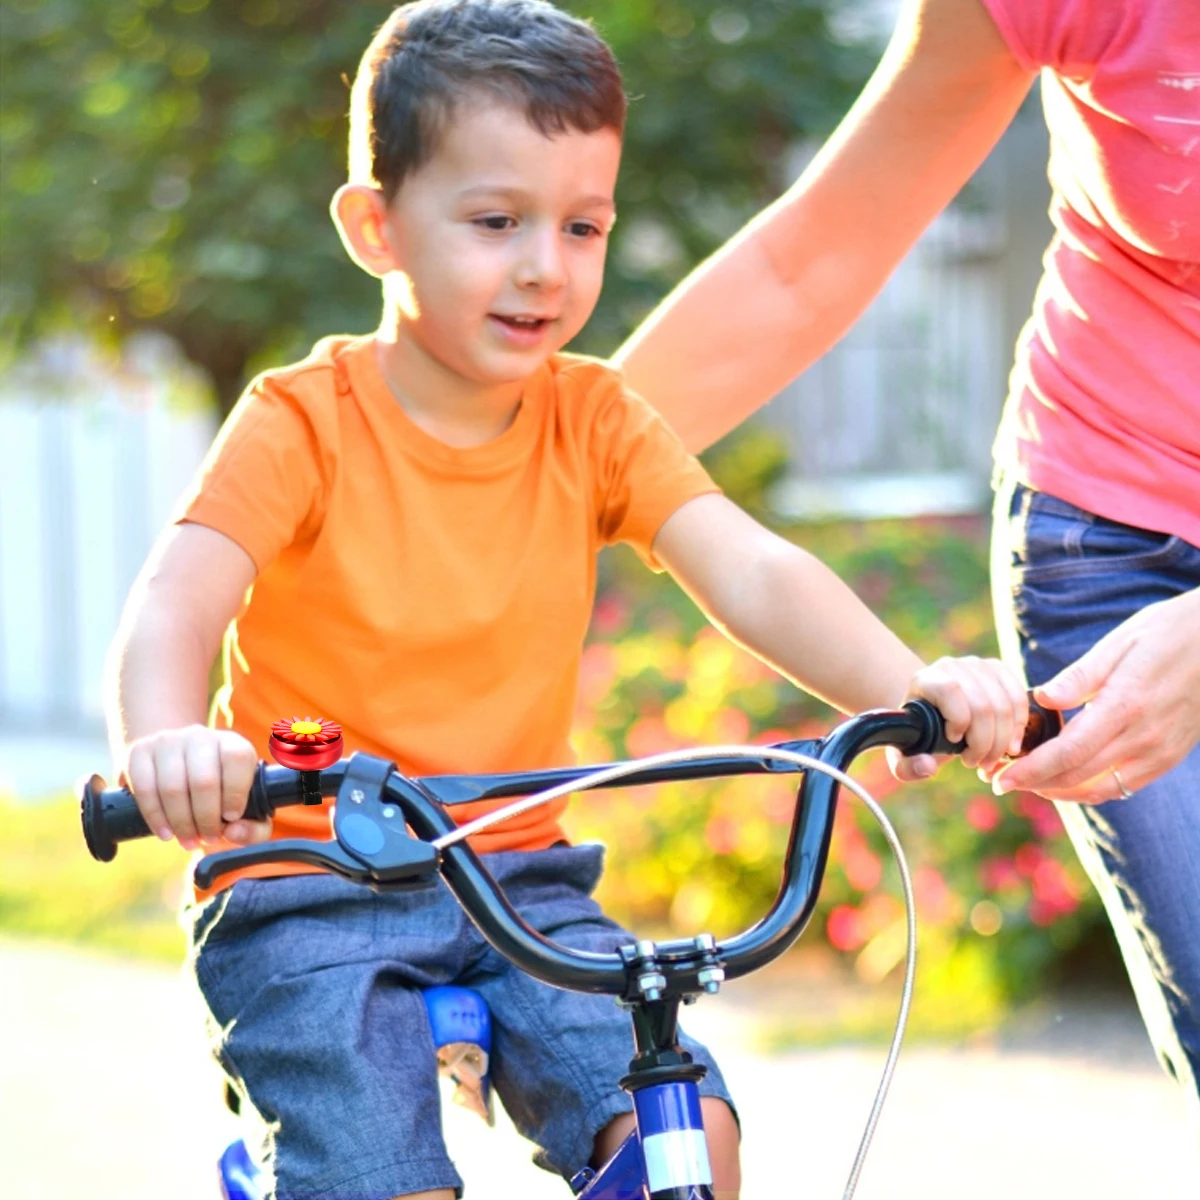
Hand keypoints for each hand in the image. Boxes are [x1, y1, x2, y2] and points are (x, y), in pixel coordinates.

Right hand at [122, 726, 269, 848]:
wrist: (177, 766)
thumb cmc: (219, 794)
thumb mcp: (246, 808)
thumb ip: (254, 827)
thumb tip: (234, 831)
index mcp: (232, 743)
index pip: (238, 758)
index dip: (236, 792)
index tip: (231, 817)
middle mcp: (201, 736)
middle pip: (204, 780)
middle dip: (206, 819)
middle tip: (208, 838)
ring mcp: (168, 741)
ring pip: (173, 787)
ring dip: (181, 822)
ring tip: (188, 839)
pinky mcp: (140, 751)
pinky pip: (144, 788)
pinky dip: (155, 816)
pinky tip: (166, 832)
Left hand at [890, 655, 1028, 781]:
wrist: (934, 713)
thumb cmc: (920, 736)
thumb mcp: (906, 755)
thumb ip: (908, 767)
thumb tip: (928, 765)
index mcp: (925, 681)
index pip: (949, 690)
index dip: (958, 720)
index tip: (954, 741)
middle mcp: (951, 666)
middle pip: (982, 705)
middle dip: (985, 743)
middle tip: (978, 763)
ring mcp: (977, 665)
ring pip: (1004, 704)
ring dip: (1003, 740)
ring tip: (991, 758)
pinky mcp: (998, 670)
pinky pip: (1018, 698)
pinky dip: (1019, 726)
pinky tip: (1010, 745)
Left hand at [992, 589, 1199, 802]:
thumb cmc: (1164, 634)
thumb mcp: (1117, 644)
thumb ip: (1077, 678)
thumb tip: (1041, 699)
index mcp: (1124, 705)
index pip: (1068, 753)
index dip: (1031, 771)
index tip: (1000, 779)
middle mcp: (1143, 737)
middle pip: (1078, 776)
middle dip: (1034, 784)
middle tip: (1000, 781)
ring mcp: (1159, 752)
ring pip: (1100, 789)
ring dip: (1059, 791)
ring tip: (1027, 782)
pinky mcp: (1169, 757)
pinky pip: (1123, 786)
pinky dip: (1089, 789)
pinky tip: (1065, 778)